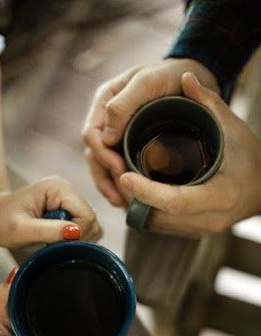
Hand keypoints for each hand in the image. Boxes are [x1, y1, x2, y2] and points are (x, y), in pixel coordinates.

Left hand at [0, 176, 102, 247]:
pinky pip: (84, 228)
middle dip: (77, 238)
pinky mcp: (69, 208)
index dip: (77, 235)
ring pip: (91, 226)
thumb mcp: (19, 230)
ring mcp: (70, 198)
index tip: (55, 243)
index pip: (87, 216)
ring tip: (50, 239)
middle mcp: (68, 190)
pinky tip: (54, 238)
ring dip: (75, 239)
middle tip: (51, 243)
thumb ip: (48, 231)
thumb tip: (75, 232)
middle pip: (92, 221)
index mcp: (58, 188)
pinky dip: (73, 238)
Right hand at [82, 58, 218, 206]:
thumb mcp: (148, 83)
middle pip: (94, 154)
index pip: (91, 134)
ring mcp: (117, 133)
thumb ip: (124, 105)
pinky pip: (117, 166)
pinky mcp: (129, 144)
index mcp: (104, 102)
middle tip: (119, 197)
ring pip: (103, 164)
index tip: (120, 170)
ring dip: (109, 185)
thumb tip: (106, 139)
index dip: (102, 155)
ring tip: (121, 203)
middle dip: (104, 177)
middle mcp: (106, 119)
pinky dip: (120, 183)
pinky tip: (127, 198)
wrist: (194, 78)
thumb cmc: (171, 75)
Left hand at [119, 73, 260, 236]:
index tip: (124, 174)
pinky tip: (137, 191)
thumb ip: (209, 102)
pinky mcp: (193, 232)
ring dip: (136, 205)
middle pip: (159, 215)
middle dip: (133, 197)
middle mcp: (209, 219)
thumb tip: (186, 76)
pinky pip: (161, 226)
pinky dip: (146, 210)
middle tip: (115, 173)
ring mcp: (200, 229)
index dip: (146, 191)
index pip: (176, 201)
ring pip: (156, 224)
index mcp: (221, 195)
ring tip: (122, 179)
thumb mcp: (233, 127)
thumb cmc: (249, 158)